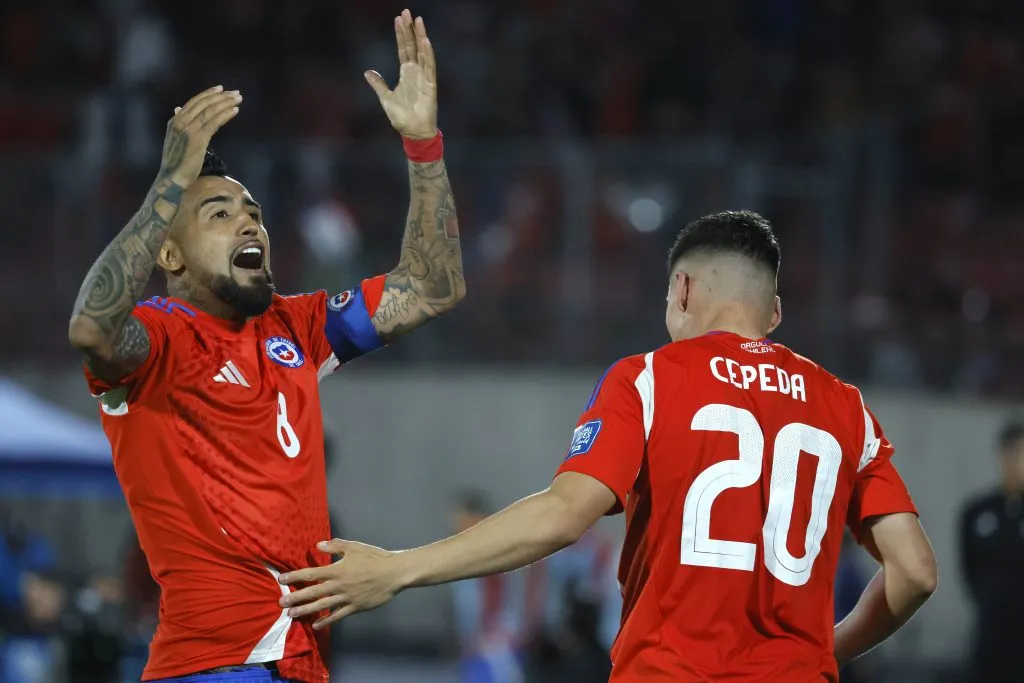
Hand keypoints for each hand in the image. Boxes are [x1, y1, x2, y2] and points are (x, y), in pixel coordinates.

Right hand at [160, 85, 242, 187]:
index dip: (208, 94)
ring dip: (226, 103)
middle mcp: (180, 122)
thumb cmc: (176, 163)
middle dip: (221, 96)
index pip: (194, 102)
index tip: (221, 89)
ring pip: (210, 111)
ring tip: (238, 99)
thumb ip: (179, 124)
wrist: (172, 179)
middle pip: (203, 104)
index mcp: (174, 121)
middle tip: (235, 93)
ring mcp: (188, 129)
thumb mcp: (175, 139)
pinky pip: (214, 122)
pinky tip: (235, 111)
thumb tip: (178, 108)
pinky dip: (225, 115)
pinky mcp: (198, 138)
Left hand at [278, 539, 406, 629]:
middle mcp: (338, 585)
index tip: (282, 579)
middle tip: (281, 602)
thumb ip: (335, 546)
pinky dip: (326, 621)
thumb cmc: (374, 557)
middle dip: (295, 597)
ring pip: (321, 605)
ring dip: (305, 610)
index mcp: (337, 569)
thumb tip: (318, 545)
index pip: (311, 573)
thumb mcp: (355, 547)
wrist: (394, 573)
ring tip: (291, 614)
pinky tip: (316, 625)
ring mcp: (346, 598)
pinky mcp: (354, 607)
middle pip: (312, 592)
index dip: (295, 576)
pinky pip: (337, 616)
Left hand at [365, 9, 437, 138]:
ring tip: (418, 20)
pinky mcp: (430, 85)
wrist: (412, 132)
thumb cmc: (402, 117)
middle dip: (410, 29)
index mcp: (406, 73)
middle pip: (412, 46)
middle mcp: (416, 72)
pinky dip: (428, 54)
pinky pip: (430, 67)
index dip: (401, 34)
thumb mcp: (385, 98)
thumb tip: (367, 72)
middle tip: (407, 12)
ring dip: (420, 36)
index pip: (403, 49)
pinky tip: (426, 41)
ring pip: (422, 52)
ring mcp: (424, 77)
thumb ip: (378, 84)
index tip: (398, 19)